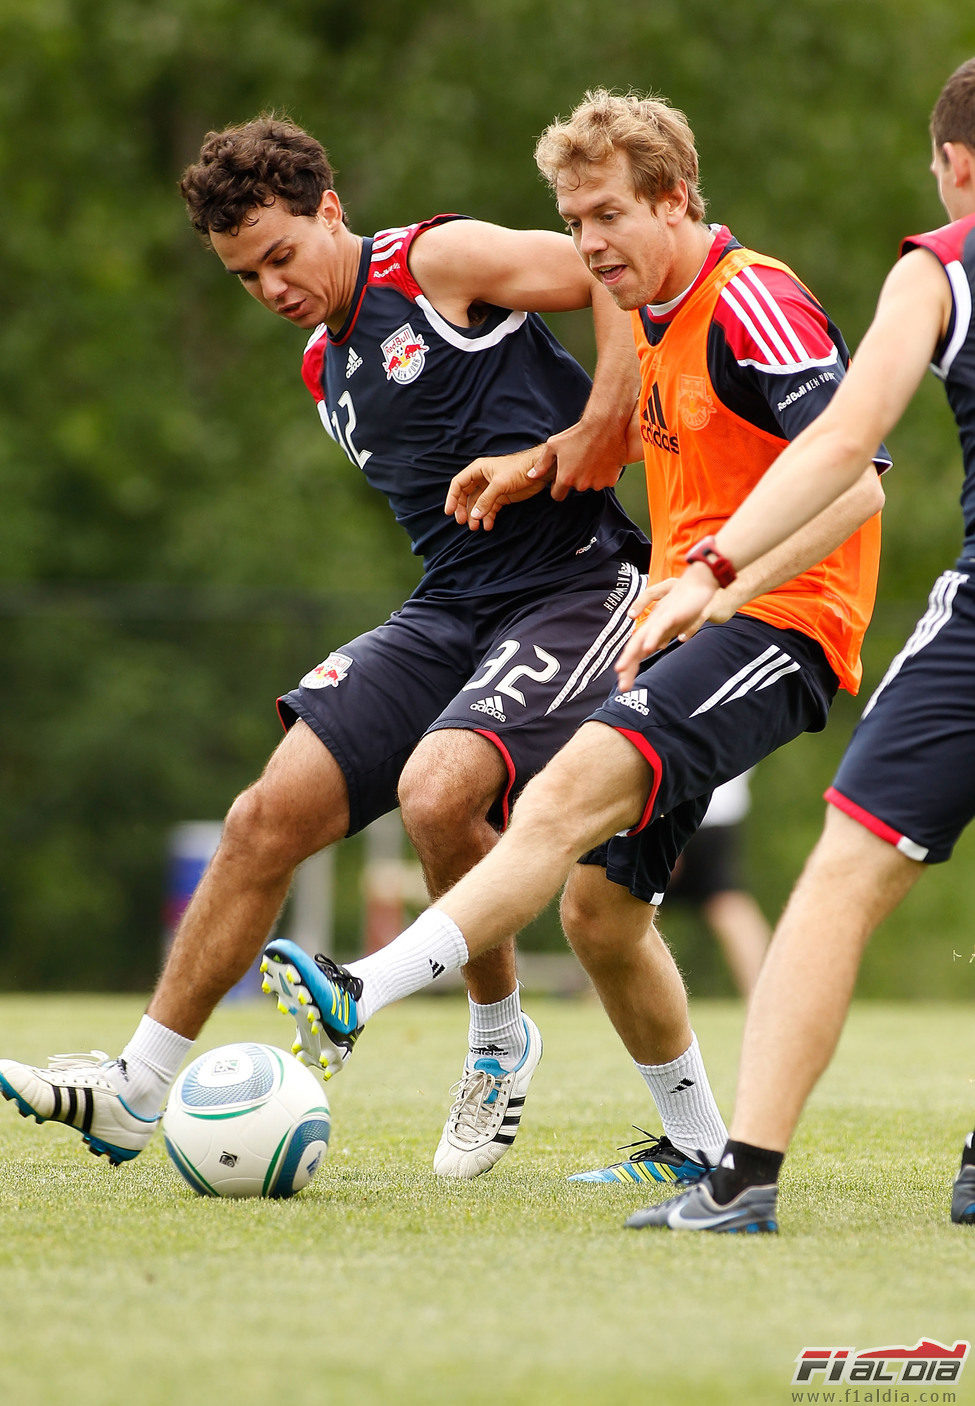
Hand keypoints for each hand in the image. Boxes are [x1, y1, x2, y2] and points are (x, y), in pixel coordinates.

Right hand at [445, 446, 551, 529]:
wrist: (540, 471)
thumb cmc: (519, 470)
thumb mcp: (500, 484)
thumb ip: (486, 500)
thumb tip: (474, 515)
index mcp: (478, 470)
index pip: (459, 484)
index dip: (452, 498)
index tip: (449, 512)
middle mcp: (482, 478)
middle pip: (466, 496)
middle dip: (464, 510)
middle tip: (464, 523)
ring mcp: (491, 488)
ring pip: (477, 504)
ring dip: (476, 516)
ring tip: (476, 528)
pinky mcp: (501, 497)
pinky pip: (489, 509)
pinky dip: (488, 517)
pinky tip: (488, 526)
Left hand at [530, 418, 627, 500]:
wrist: (605, 426)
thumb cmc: (577, 434)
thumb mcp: (553, 445)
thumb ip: (542, 464)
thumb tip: (531, 475)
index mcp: (566, 478)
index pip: (558, 495)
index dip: (557, 487)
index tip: (561, 477)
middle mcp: (581, 484)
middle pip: (575, 488)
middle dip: (575, 478)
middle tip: (578, 460)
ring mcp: (597, 483)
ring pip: (590, 485)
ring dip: (590, 476)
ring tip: (591, 457)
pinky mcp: (611, 480)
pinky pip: (604, 481)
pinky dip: (603, 473)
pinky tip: (602, 459)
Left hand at [613, 567, 718, 690]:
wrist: (699, 583)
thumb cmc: (686, 604)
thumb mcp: (672, 625)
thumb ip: (662, 635)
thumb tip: (654, 648)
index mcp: (651, 629)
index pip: (636, 651)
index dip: (630, 668)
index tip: (625, 686)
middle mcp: (651, 625)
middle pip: (634, 648)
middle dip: (627, 668)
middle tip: (622, 688)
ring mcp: (660, 620)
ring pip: (641, 639)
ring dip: (631, 655)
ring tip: (621, 671)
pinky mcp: (671, 614)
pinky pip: (659, 627)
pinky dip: (652, 638)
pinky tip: (647, 649)